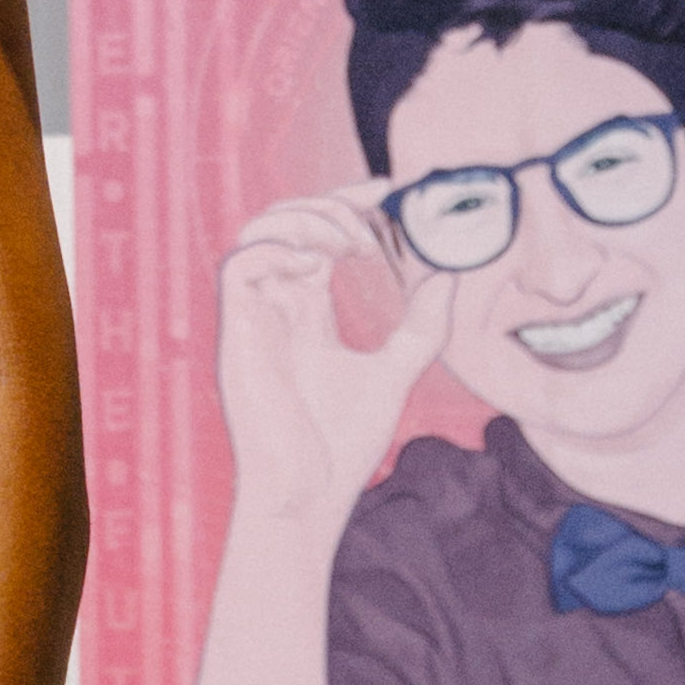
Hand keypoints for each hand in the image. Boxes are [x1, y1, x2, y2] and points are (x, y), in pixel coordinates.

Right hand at [206, 187, 455, 544]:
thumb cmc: (341, 445)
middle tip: (367, 218)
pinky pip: (240, 264)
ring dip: (301, 220)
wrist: (308, 496)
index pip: (318, 235)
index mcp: (305, 309)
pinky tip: (316, 264)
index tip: (385, 188)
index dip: (344, 202)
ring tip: (344, 237)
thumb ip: (418, 330)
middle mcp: (276, 303)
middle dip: (325, 204)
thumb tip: (449, 280)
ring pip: (258, 231)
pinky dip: (276, 249)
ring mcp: (253, 315)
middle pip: (285, 221)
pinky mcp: (236, 329)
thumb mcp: (391, 375)